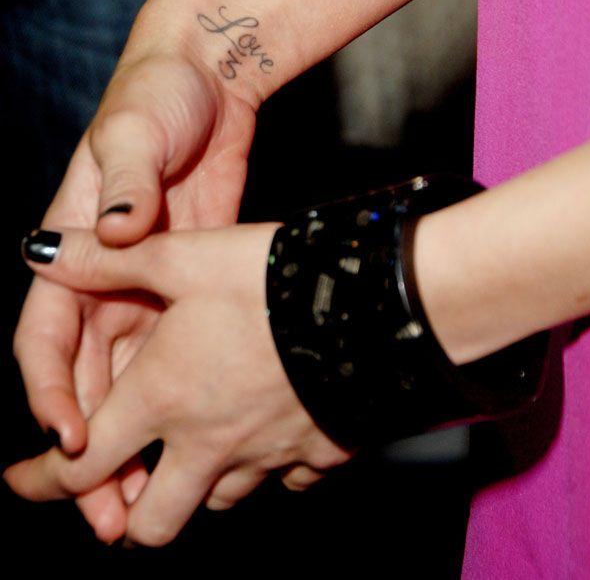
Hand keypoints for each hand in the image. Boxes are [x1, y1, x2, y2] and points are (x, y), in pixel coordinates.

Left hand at [5, 225, 354, 546]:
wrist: (372, 302)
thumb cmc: (270, 278)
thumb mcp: (185, 255)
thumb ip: (110, 258)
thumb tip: (41, 250)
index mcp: (164, 396)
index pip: (80, 465)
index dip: (42, 478)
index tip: (24, 478)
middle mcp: (208, 441)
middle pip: (148, 522)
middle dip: (124, 509)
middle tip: (120, 484)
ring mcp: (267, 456)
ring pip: (215, 503)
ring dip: (196, 485)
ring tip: (196, 447)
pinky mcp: (319, 454)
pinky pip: (283, 482)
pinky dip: (265, 468)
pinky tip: (268, 430)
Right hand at [12, 44, 258, 541]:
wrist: (208, 82)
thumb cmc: (158, 96)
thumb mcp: (135, 132)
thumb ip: (127, 182)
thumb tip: (114, 233)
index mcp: (71, 247)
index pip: (46, 338)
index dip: (52, 392)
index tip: (70, 441)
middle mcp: (104, 276)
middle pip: (89, 378)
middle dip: (95, 444)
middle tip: (109, 509)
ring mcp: (148, 284)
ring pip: (132, 379)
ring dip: (136, 437)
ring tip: (149, 497)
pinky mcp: (188, 282)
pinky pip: (176, 353)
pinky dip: (176, 399)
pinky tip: (194, 438)